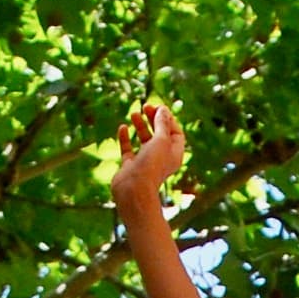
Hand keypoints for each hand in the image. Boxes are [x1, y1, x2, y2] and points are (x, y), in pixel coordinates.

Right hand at [110, 98, 185, 226]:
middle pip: (160, 134)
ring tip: (134, 114)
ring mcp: (145, 162)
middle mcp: (161, 158)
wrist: (133, 191)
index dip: (169, 119)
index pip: (175, 133)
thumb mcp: (160, 140)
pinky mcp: (130, 166)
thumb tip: (163, 109)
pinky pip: (128, 149)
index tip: (159, 107)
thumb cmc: (151, 166)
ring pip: (144, 139)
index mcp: (173, 155)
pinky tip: (122, 127)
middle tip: (146, 106)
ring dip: (140, 125)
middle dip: (153, 119)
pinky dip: (125, 137)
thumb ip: (162, 123)